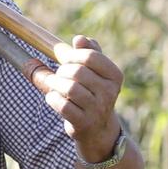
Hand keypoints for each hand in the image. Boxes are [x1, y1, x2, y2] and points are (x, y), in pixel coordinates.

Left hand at [29, 35, 123, 160]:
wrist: (98, 130)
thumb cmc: (92, 93)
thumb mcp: (96, 72)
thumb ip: (89, 52)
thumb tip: (79, 39)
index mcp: (115, 75)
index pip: (90, 56)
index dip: (72, 55)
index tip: (65, 59)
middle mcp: (109, 92)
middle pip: (77, 71)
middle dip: (62, 71)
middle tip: (60, 75)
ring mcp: (97, 109)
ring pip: (69, 88)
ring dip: (55, 84)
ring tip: (54, 85)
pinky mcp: (83, 123)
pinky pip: (62, 105)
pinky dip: (52, 98)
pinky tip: (53, 98)